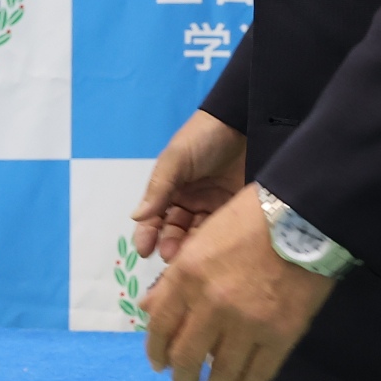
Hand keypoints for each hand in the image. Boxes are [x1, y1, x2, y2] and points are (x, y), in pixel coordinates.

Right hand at [129, 108, 247, 264]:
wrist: (245, 124)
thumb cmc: (203, 139)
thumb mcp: (176, 159)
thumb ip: (158, 188)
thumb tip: (136, 218)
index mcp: (170, 187)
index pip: (154, 216)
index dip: (148, 233)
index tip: (145, 251)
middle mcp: (188, 200)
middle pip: (175, 229)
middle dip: (170, 244)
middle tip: (172, 256)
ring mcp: (211, 206)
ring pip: (197, 234)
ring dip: (191, 247)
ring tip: (192, 256)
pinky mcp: (234, 211)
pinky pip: (220, 231)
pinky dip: (213, 242)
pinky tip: (211, 250)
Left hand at [138, 182, 336, 380]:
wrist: (302, 220)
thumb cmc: (246, 221)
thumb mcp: (200, 240)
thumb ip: (174, 278)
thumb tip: (149, 310)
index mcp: (187, 275)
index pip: (160, 325)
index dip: (156, 351)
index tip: (158, 364)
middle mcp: (211, 304)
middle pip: (186, 356)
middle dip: (180, 377)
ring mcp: (247, 323)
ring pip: (221, 372)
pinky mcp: (280, 336)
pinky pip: (258, 374)